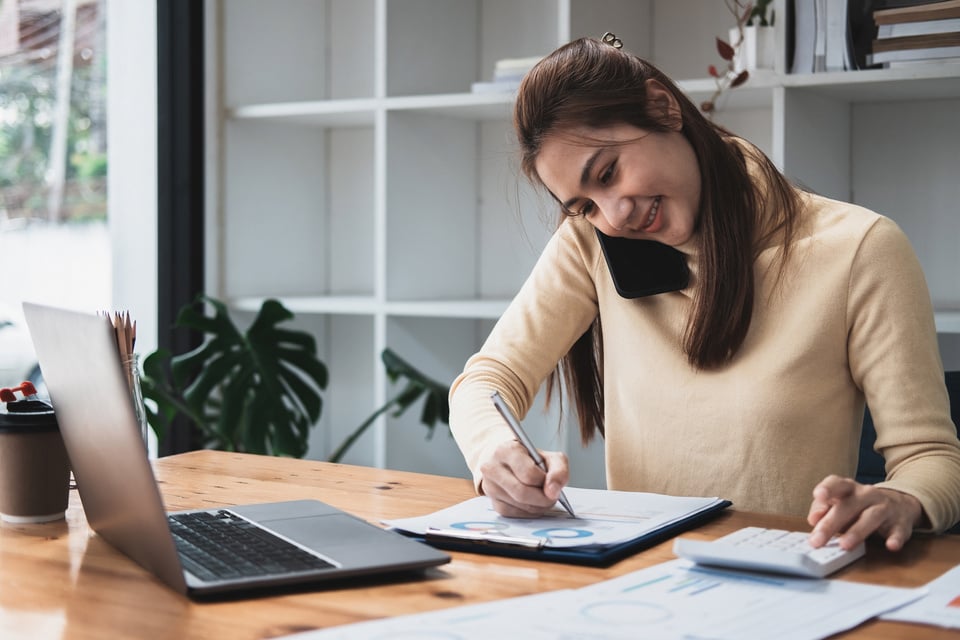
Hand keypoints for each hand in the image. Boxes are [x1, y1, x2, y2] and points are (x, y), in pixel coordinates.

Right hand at [478, 440, 569, 516]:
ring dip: (538, 506)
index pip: (529, 474)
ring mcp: (490, 486)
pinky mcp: (492, 502)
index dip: (545, 482)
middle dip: (543, 499)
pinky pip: (514, 514)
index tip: (551, 483)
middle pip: (522, 493)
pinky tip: (533, 503)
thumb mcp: (548, 457)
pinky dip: (528, 512)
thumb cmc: (529, 459)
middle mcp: (492, 468)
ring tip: (543, 498)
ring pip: (519, 505)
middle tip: (552, 497)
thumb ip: (558, 470)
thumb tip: (553, 492)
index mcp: (506, 451)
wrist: (507, 461)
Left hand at [806, 474, 923, 551]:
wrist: (900, 504)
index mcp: (849, 488)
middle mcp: (867, 495)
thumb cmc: (860, 506)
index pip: (837, 483)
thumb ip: (823, 509)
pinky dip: (896, 538)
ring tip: (844, 545)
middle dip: (831, 523)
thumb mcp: (840, 503)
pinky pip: (899, 531)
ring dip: (857, 531)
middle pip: (849, 506)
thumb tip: (813, 520)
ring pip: (872, 516)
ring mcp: (885, 508)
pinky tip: (891, 546)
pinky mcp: (901, 524)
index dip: (828, 488)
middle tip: (817, 540)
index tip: (818, 496)